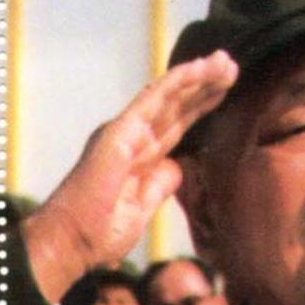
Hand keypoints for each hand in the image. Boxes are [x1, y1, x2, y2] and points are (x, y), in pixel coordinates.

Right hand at [23, 51, 237, 303]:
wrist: (72, 242)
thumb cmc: (100, 233)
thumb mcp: (143, 208)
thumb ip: (160, 184)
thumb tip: (177, 166)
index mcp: (140, 157)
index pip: (178, 125)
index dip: (201, 106)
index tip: (228, 91)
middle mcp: (132, 138)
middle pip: (177, 107)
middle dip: (206, 87)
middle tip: (232, 66)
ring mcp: (125, 132)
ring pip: (169, 97)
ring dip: (198, 78)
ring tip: (225, 62)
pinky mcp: (120, 132)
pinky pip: (153, 101)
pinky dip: (177, 82)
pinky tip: (199, 68)